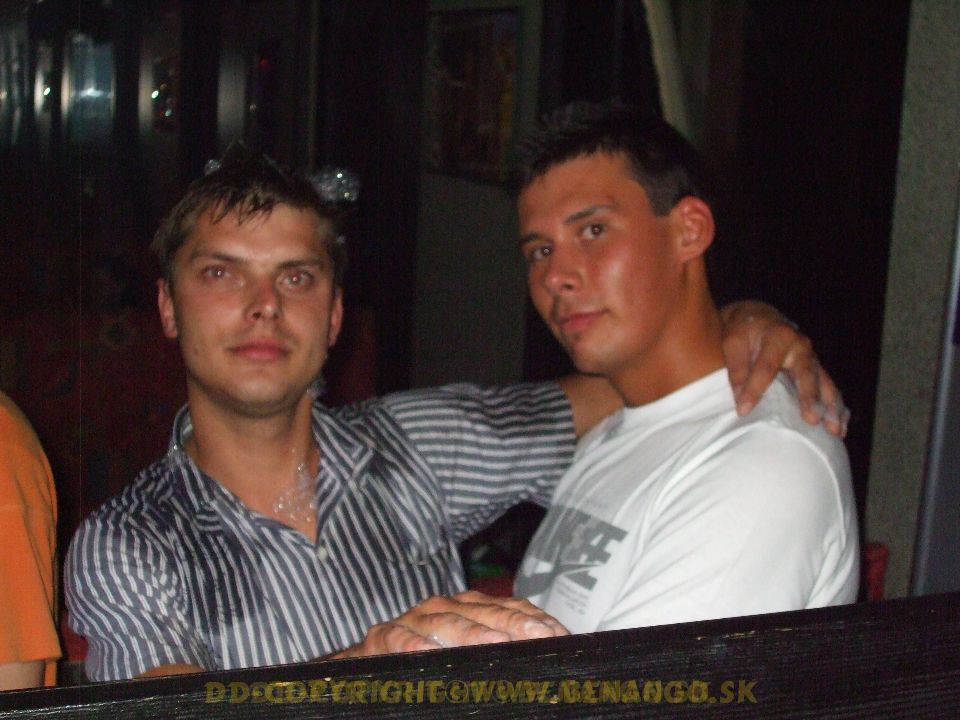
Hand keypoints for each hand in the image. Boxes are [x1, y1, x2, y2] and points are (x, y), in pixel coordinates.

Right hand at [331, 591, 568, 657]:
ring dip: (472, 633)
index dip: (534, 620)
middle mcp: (443, 606)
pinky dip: (412, 645)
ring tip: (496, 644)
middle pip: (484, 613)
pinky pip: (398, 639)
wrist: (366, 664)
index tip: (559, 636)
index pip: (508, 608)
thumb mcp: (465, 654)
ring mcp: (412, 619)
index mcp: (468, 607)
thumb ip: (498, 652)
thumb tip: (546, 659)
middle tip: (539, 637)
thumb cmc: (427, 661)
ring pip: (446, 622)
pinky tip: (428, 653)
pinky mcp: (381, 637)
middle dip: (514, 625)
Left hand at [720, 300, 848, 436]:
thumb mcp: (733, 342)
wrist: (759, 317)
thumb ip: (736, 368)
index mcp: (779, 336)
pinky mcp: (816, 369)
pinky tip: (840, 428)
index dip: (755, 389)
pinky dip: (836, 408)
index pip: (766, 367)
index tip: (743, 411)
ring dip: (831, 407)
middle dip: (810, 398)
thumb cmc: (744, 330)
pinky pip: (829, 389)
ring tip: (835, 430)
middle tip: (812, 420)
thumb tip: (739, 397)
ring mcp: (812, 358)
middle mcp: (801, 346)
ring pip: (825, 384)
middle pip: (806, 375)